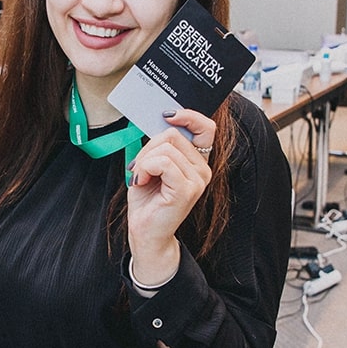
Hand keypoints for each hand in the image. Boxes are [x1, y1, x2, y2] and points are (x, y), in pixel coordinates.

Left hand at [127, 108, 215, 286]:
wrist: (145, 231)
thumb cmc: (148, 199)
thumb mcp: (153, 164)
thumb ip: (161, 145)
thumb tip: (160, 122)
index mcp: (197, 162)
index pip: (206, 128)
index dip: (188, 116)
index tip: (167, 115)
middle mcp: (203, 169)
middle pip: (174, 135)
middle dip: (148, 147)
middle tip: (140, 167)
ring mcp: (198, 180)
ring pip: (165, 148)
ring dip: (144, 161)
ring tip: (140, 178)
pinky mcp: (187, 190)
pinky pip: (162, 162)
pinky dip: (145, 168)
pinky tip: (141, 182)